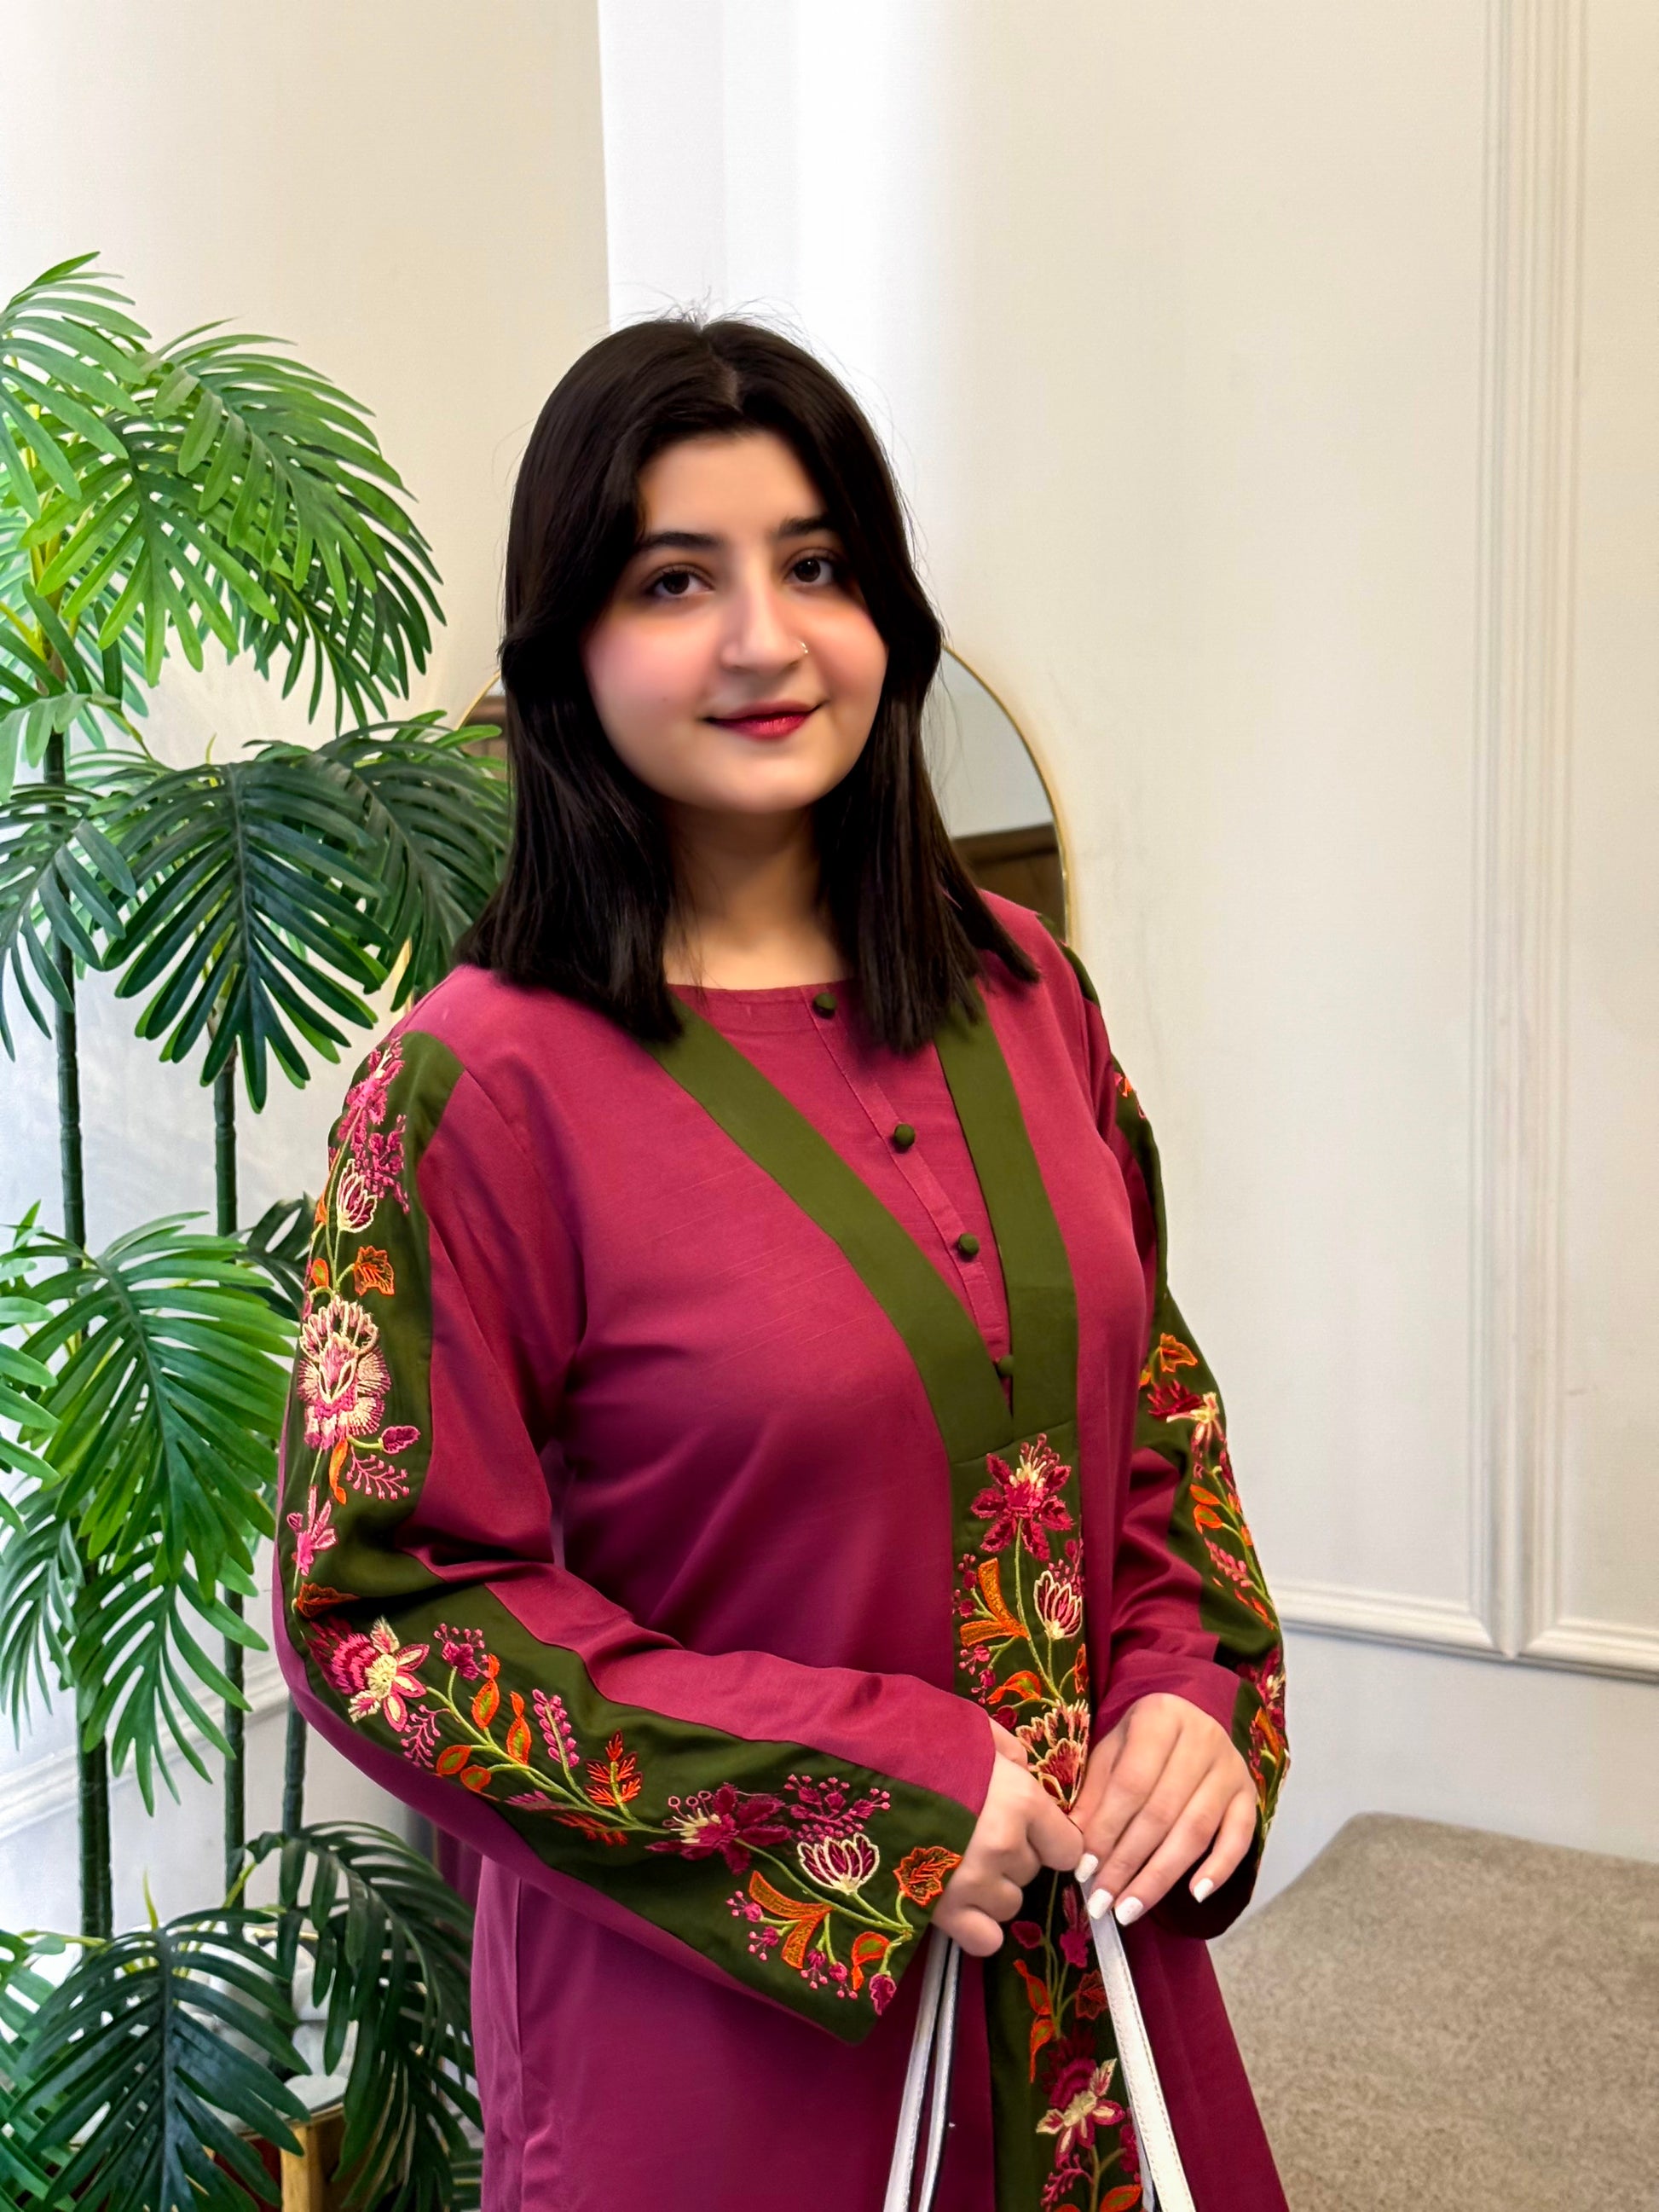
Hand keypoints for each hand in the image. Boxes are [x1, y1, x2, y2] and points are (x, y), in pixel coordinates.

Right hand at [934, 1720, 1083, 1956]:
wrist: (855, 1770)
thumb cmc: (916, 1741)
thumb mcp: (973, 1730)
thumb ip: (1009, 1754)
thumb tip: (1024, 1772)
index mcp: (1021, 1801)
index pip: (1067, 1847)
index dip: (1049, 1838)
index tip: (1030, 1829)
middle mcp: (1005, 1848)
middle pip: (1031, 1872)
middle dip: (1011, 1856)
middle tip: (976, 1832)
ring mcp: (973, 1884)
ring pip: (1008, 1905)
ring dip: (991, 1889)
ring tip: (958, 1861)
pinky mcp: (941, 1913)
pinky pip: (984, 1940)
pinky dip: (976, 1926)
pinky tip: (956, 1899)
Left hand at [1072, 1692, 1256, 1927]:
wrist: (1191, 1718)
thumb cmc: (1142, 1740)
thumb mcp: (1111, 1751)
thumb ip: (1095, 1792)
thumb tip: (1074, 1843)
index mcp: (1159, 1717)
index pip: (1131, 1783)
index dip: (1106, 1829)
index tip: (1085, 1870)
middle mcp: (1202, 1739)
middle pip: (1162, 1812)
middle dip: (1128, 1864)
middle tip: (1102, 1903)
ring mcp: (1230, 1768)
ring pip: (1196, 1831)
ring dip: (1160, 1877)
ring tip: (1130, 1909)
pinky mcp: (1249, 1795)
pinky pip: (1239, 1838)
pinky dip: (1219, 1869)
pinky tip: (1195, 1895)